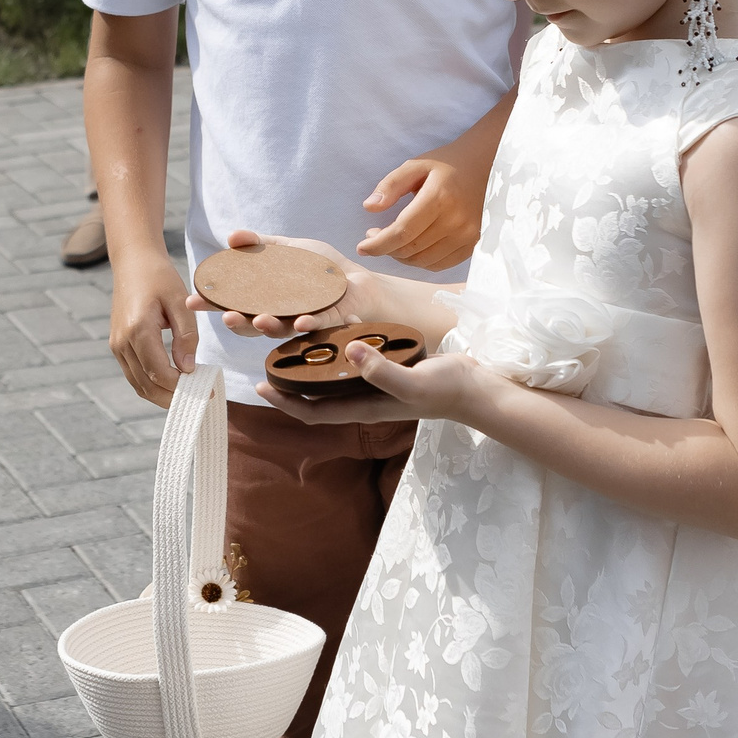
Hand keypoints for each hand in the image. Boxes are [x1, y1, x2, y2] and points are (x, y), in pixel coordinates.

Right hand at [112, 254, 197, 406]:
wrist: (133, 262)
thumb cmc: (159, 277)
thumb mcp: (180, 302)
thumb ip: (186, 336)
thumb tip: (188, 369)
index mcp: (138, 328)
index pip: (159, 372)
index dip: (183, 387)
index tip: (206, 390)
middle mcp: (122, 341)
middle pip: (147, 385)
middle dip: (174, 398)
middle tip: (200, 400)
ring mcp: (116, 345)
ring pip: (138, 385)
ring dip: (162, 396)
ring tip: (189, 396)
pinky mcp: (117, 346)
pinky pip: (134, 375)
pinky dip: (152, 385)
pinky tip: (173, 384)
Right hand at [185, 229, 363, 339]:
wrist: (360, 282)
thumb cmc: (322, 269)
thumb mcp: (288, 249)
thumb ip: (261, 244)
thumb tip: (231, 236)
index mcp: (266, 301)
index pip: (234, 304)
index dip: (213, 304)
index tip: (192, 300)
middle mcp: (279, 316)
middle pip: (251, 323)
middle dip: (237, 322)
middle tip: (227, 316)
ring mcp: (301, 322)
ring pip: (280, 329)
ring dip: (269, 327)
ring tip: (261, 320)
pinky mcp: (328, 323)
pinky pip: (317, 325)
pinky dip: (308, 324)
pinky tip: (301, 322)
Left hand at [255, 339, 482, 425]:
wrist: (476, 388)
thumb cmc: (446, 391)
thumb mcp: (412, 382)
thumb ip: (381, 371)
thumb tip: (348, 350)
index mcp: (364, 407)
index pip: (314, 411)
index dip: (285, 402)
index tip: (260, 386)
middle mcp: (364, 398)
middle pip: (316, 395)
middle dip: (290, 381)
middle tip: (268, 356)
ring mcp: (375, 384)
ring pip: (333, 377)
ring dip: (313, 363)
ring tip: (292, 338)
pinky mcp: (387, 368)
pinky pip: (354, 361)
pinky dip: (341, 347)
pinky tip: (337, 326)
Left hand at [357, 149, 489, 269]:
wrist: (484, 167)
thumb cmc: (445, 166)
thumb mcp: (415, 166)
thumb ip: (390, 185)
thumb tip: (369, 207)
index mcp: (439, 198)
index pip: (402, 231)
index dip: (379, 244)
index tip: (362, 247)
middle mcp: (456, 220)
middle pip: (411, 249)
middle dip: (386, 249)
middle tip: (375, 236)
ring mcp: (468, 235)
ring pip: (424, 261)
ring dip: (401, 257)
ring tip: (392, 241)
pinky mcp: (474, 244)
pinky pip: (440, 264)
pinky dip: (420, 261)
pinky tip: (412, 248)